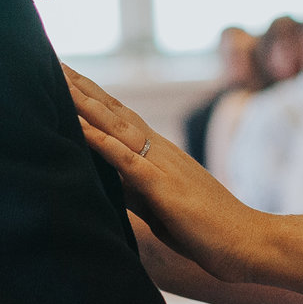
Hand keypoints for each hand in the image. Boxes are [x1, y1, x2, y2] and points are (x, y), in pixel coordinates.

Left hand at [65, 67, 290, 286]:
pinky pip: (126, 159)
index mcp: (160, 154)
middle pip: (114, 110)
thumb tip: (106, 181)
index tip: (65, 76)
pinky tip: (78, 126)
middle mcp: (160, 150)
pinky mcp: (164, 187)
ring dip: (84, 102)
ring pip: (117, 125)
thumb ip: (135, 190)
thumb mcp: (163, 206)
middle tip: (51, 60)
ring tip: (57, 78)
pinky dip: (100, 140)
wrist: (251, 243)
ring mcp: (162, 165)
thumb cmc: (208, 232)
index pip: (119, 117)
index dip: (92, 96)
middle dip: (81, 87)